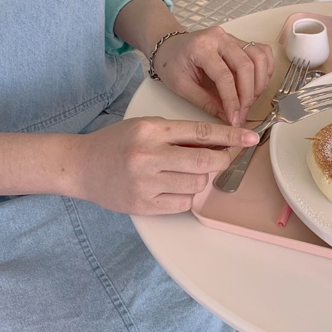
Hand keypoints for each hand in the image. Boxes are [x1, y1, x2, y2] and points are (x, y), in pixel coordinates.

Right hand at [69, 117, 258, 214]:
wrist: (81, 166)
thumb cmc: (116, 143)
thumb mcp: (145, 126)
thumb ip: (178, 133)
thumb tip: (218, 141)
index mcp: (151, 130)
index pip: (201, 132)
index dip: (231, 136)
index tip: (250, 138)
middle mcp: (148, 156)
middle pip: (205, 161)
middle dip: (223, 160)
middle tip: (224, 158)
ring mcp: (145, 183)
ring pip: (197, 184)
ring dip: (201, 178)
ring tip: (185, 172)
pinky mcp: (143, 205)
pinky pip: (183, 204)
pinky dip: (187, 196)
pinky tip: (174, 187)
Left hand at [153, 27, 273, 125]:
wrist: (169, 46)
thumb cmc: (171, 63)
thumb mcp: (182, 86)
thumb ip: (206, 102)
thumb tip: (228, 117)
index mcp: (201, 47)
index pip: (224, 76)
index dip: (233, 100)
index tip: (235, 119)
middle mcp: (219, 38)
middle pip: (246, 66)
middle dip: (248, 95)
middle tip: (243, 113)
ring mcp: (232, 37)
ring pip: (259, 57)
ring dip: (260, 83)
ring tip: (250, 101)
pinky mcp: (239, 41)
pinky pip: (262, 53)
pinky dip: (265, 70)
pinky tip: (258, 85)